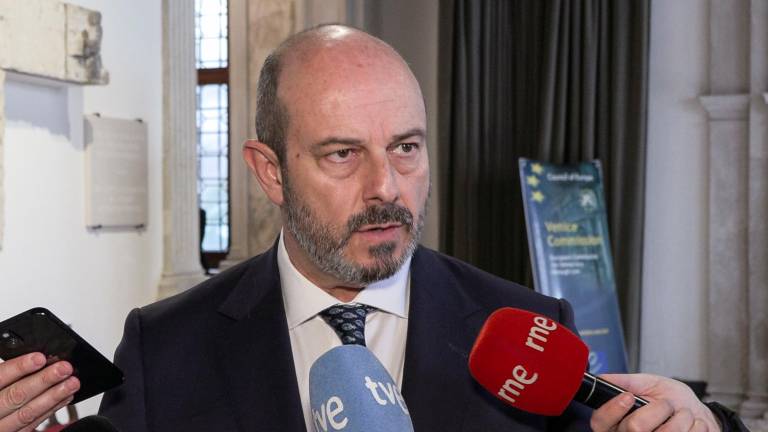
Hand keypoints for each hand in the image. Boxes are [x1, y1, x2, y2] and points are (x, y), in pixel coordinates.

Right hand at [0, 353, 79, 431]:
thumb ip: (10, 373)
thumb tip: (38, 358)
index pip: (0, 377)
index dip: (20, 367)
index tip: (40, 358)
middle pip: (16, 396)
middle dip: (44, 380)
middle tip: (64, 369)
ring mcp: (1, 426)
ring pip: (27, 413)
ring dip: (53, 396)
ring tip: (71, 383)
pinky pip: (33, 424)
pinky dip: (51, 409)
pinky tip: (65, 398)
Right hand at [590, 373, 720, 431]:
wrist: (700, 417)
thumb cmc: (674, 402)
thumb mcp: (649, 384)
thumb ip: (627, 381)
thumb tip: (604, 378)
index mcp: (617, 422)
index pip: (600, 421)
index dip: (612, 409)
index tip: (628, 396)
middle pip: (635, 427)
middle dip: (659, 408)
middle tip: (667, 405)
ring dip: (682, 418)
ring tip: (684, 415)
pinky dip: (695, 428)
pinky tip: (693, 426)